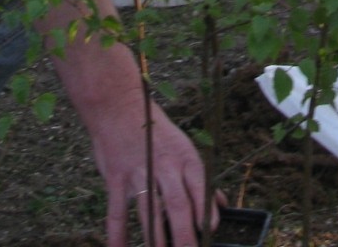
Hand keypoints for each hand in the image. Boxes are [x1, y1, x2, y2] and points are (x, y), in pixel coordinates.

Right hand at [93, 99, 209, 246]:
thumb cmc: (155, 132)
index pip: (201, 189)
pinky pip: (117, 212)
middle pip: (177, 206)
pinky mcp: (115, 178)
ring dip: (155, 240)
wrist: (118, 105)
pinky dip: (117, 234)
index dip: (207, 214)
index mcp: (185, 158)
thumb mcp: (184, 148)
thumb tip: (221, 204)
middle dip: (184, 236)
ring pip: (149, 212)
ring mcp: (138, 172)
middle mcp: (164, 166)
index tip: (210, 234)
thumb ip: (201, 180)